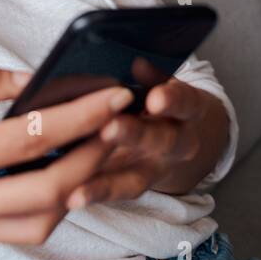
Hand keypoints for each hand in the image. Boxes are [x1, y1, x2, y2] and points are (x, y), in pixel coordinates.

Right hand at [0, 61, 135, 247]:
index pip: (29, 141)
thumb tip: (28, 77)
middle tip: (120, 124)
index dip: (79, 116)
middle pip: (46, 193)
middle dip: (93, 157)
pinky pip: (13, 230)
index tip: (113, 95)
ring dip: (75, 189)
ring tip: (94, 149)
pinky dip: (43, 205)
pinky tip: (56, 171)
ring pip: (37, 225)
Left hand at [66, 61, 225, 205]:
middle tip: (110, 127)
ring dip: (108, 180)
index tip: (155, 97)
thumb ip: (148, 75)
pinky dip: (94, 194)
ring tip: (81, 182)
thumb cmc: (158, 99)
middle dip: (135, 134)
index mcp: (187, 108)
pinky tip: (73, 196)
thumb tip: (135, 62)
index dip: (172, 100)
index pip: (185, 102)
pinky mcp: (135, 186)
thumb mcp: (160, 80)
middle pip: (161, 140)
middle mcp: (178, 142)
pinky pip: (116, 193)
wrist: (176, 137)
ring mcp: (156, 168)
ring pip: (137, 177)